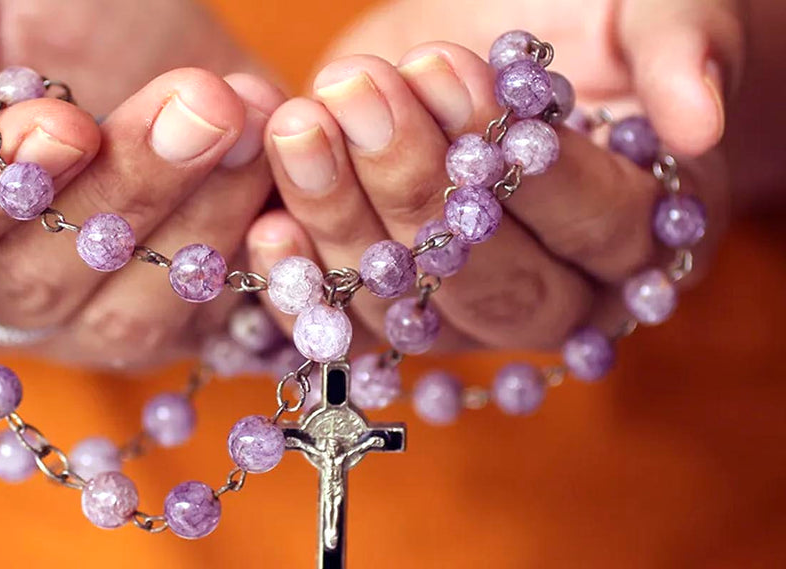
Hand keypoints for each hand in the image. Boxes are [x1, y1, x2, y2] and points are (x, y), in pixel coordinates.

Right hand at [0, 0, 284, 367]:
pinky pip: (227, 325)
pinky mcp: (189, 330)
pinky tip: (289, 198)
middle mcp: (8, 295)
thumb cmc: (27, 25)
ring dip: (207, 218)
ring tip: (252, 120)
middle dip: (131, 190)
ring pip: (144, 311)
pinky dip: (264, 270)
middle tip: (200, 104)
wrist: (129, 56)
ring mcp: (101, 324)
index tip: (63, 122)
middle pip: (50, 280)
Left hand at [244, 0, 738, 351]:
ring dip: (342, 218)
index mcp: (636, 235)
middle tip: (362, 98)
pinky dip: (300, 280)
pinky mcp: (387, 301)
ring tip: (301, 127)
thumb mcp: (651, 10)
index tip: (466, 84)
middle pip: (491, 283)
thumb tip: (699, 121)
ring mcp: (459, 309)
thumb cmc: (589, 18)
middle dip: (418, 188)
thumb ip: (683, 53)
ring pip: (405, 306)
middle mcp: (553, 292)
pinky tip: (266, 224)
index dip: (533, 168)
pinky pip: (342, 321)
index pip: (595, 224)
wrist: (494, 32)